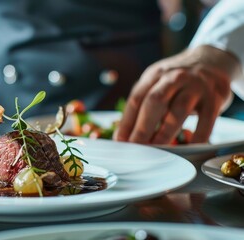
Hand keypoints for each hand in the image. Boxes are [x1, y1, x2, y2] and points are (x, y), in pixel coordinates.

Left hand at [114, 45, 241, 143]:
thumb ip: (142, 104)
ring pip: (178, 110)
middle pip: (154, 102)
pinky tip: (190, 148)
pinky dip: (197, 136)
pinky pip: (205, 120)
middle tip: (136, 147)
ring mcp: (195, 86)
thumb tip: (123, 135)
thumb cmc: (178, 80)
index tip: (120, 140)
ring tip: (157, 150)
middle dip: (142, 127)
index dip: (126, 121)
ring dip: (165, 133)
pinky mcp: (214, 97)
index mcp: (155, 75)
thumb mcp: (157, 83)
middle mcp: (174, 77)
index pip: (136, 99)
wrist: (212, 60)